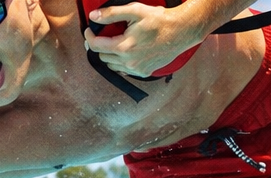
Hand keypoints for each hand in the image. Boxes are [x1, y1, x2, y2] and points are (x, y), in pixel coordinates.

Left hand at [83, 3, 201, 77]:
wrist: (181, 31)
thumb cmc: (160, 20)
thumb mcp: (135, 11)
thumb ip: (112, 14)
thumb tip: (94, 17)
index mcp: (124, 47)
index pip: (97, 46)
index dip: (90, 37)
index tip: (89, 31)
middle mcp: (129, 62)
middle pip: (103, 57)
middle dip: (100, 45)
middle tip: (104, 34)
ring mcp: (136, 69)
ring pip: (112, 65)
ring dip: (110, 54)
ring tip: (116, 42)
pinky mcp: (143, 73)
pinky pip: (124, 70)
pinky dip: (121, 61)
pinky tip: (128, 51)